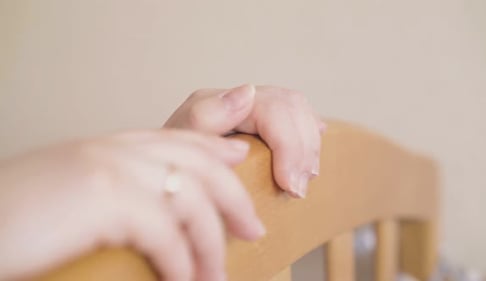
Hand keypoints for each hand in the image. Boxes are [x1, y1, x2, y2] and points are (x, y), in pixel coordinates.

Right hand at [0, 129, 264, 280]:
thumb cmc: (18, 221)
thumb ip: (116, 193)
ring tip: (217, 277)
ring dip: (211, 244)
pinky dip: (182, 261)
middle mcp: (114, 149)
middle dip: (234, 197)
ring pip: (191, 199)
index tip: (238, 159)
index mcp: (107, 147)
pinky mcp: (104, 196)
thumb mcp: (75, 196)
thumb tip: (152, 214)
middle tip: (254, 229)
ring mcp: (110, 167)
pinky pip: (166, 231)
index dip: (213, 148)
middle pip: (198, 164)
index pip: (176, 140)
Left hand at [165, 85, 325, 197]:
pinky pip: (297, 116)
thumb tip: (248, 92)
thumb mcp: (182, 147)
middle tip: (297, 190)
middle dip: (302, 150)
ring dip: (309, 146)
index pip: (272, 109)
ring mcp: (252, 106)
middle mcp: (237, 98)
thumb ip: (208, 117)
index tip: (289, 185)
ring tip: (302, 179)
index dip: (289, 146)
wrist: (168, 176)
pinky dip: (308, 134)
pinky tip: (308, 153)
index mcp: (217, 101)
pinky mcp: (261, 121)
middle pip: (292, 106)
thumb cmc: (173, 166)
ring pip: (299, 109)